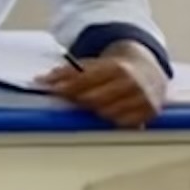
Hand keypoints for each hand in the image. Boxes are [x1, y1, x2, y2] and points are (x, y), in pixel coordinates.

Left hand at [43, 47, 165, 129]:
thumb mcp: (93, 65)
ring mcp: (141, 99)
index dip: (68, 86)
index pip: (86, 79)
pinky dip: (113, 121)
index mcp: (116, 67)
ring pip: (108, 114)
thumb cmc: (115, 71)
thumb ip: (67, 73)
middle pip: (95, 99)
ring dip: (96, 113)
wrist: (149, 72)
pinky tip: (109, 115)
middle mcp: (131, 83)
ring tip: (93, 107)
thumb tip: (40, 81)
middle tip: (73, 101)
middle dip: (80, 101)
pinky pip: (124, 124)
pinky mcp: (149, 113)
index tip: (55, 91)